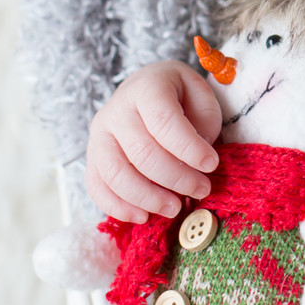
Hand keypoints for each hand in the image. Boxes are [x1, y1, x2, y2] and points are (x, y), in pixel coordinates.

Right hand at [85, 61, 222, 222]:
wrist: (146, 90)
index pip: (164, 121)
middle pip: (142, 152)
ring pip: (116, 173)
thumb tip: (196, 162)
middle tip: (202, 189)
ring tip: (175, 208)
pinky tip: (143, 217)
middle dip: (177, 178)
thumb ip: (203, 123)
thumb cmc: (179, 98)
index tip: (211, 164)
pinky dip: (118, 207)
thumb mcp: (201, 96)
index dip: (189, 148)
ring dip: (148, 198)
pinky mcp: (93, 158)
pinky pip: (97, 187)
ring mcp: (99, 134)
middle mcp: (116, 110)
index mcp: (147, 88)